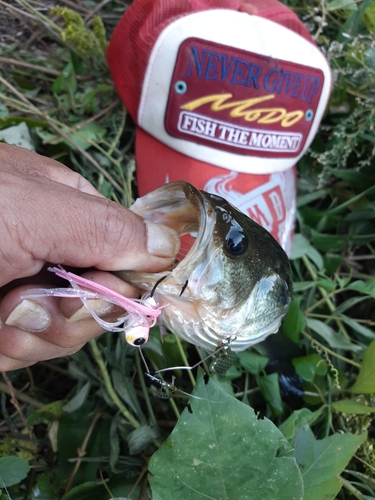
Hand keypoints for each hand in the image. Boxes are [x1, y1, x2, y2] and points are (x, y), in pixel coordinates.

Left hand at [0, 144, 179, 370]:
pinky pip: (28, 352)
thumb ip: (106, 229)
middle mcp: (47, 250)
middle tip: (29, 299)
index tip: (118, 295)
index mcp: (63, 210)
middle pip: (100, 296)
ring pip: (66, 332)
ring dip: (35, 331)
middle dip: (73, 310)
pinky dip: (10, 348)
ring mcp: (22, 290)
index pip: (125, 247)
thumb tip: (168, 247)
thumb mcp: (34, 209)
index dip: (128, 277)